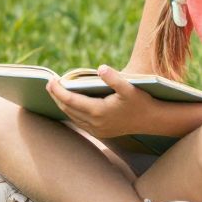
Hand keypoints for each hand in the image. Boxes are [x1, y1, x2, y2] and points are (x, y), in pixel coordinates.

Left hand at [45, 67, 165, 141]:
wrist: (152, 120)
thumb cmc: (141, 101)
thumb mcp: (129, 87)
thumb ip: (114, 78)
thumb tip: (101, 68)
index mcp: (98, 111)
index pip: (70, 100)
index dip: (57, 91)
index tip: (50, 80)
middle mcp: (95, 123)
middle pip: (67, 109)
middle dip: (56, 96)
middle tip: (49, 83)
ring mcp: (97, 130)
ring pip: (72, 117)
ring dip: (63, 104)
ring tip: (56, 91)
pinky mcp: (100, 133)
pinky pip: (80, 122)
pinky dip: (72, 111)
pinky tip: (70, 103)